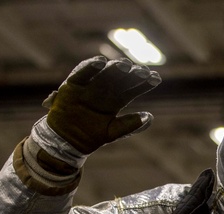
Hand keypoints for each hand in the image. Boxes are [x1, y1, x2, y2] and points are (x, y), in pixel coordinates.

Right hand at [43, 56, 160, 154]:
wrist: (67, 141)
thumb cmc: (91, 135)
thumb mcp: (112, 132)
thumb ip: (130, 125)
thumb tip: (150, 117)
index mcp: (116, 100)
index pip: (133, 89)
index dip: (144, 83)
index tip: (156, 78)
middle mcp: (104, 90)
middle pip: (120, 79)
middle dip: (132, 74)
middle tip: (143, 71)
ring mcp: (89, 86)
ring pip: (104, 74)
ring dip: (114, 68)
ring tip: (125, 65)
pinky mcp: (73, 85)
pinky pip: (82, 74)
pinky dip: (90, 67)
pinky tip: (100, 62)